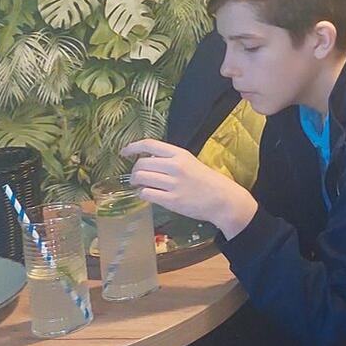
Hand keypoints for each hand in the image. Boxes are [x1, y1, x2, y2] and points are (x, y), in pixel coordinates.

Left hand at [122, 139, 258, 238]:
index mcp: (180, 154)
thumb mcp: (190, 162)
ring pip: (141, 178)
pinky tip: (147, 194)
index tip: (123, 152)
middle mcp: (175, 166)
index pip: (149, 144)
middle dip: (134, 171)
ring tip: (139, 185)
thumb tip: (148, 160)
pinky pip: (147, 194)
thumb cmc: (206, 180)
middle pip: (141, 164)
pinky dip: (142, 194)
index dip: (132, 147)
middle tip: (135, 177)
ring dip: (136, 182)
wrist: (222, 199)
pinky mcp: (171, 200)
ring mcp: (173, 184)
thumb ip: (170, 160)